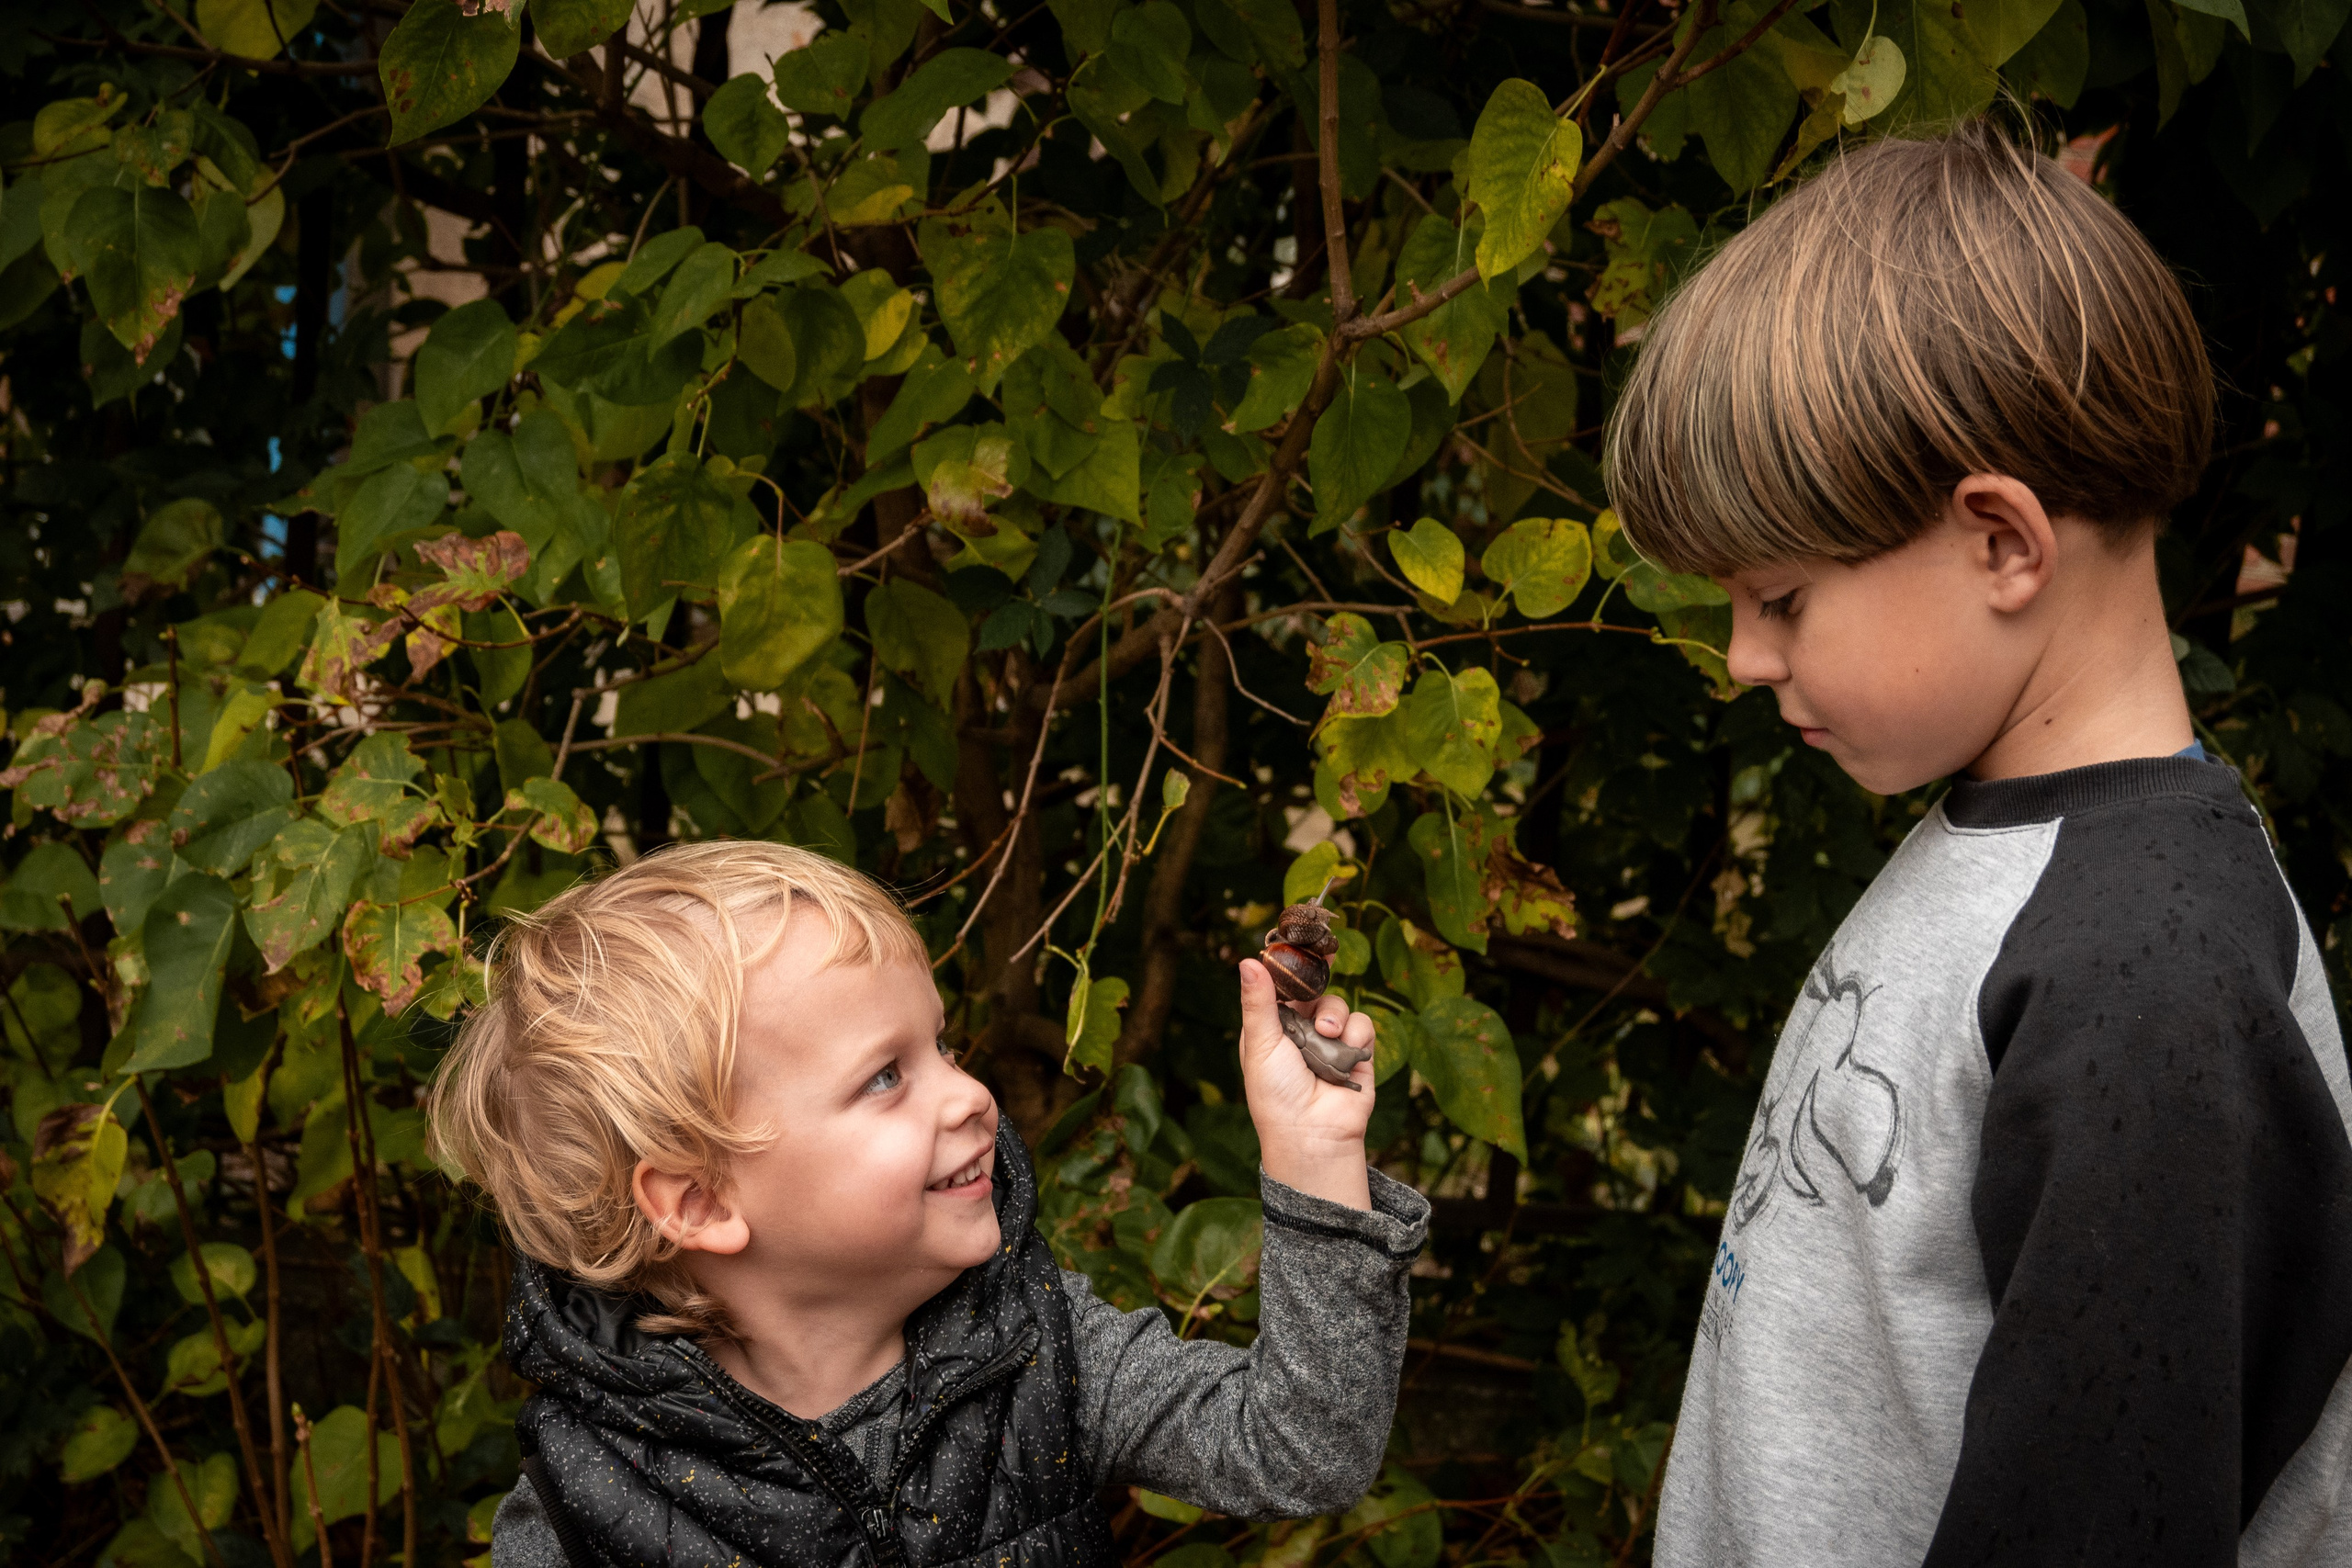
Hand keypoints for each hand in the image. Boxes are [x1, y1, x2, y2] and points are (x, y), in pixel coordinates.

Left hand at [1237, 957, 1375, 1210]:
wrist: (1312, 1135)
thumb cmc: (1276, 1093)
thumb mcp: (1260, 1042)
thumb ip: (1258, 1001)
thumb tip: (1247, 959)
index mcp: (1272, 1026)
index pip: (1281, 986)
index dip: (1291, 964)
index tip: (1300, 940)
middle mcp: (1302, 1030)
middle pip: (1315, 988)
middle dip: (1319, 976)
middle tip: (1325, 954)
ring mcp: (1331, 1041)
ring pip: (1339, 1004)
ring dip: (1335, 1015)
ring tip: (1327, 1035)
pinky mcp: (1357, 1053)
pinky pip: (1362, 1024)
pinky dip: (1355, 1034)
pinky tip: (1346, 1051)